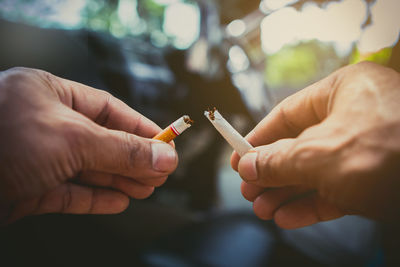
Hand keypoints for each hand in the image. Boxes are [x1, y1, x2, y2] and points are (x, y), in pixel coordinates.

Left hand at [0, 67, 177, 223]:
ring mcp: (34, 158)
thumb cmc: (0, 142)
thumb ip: (122, 150)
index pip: (107, 109)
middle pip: (101, 141)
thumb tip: (163, 157)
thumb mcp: (73, 140)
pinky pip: (69, 192)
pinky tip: (118, 202)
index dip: (139, 127)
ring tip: (146, 189)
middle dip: (132, 158)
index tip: (164, 142)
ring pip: (87, 169)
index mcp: (47, 95)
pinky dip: (95, 198)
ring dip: (118, 181)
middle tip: (160, 172)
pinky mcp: (26, 188)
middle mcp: (41, 124)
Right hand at [231, 62, 399, 228]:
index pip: (288, 113)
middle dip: (272, 172)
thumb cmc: (392, 152)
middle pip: (300, 146)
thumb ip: (279, 161)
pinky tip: (288, 217)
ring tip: (263, 208)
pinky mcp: (379, 179)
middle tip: (249, 189)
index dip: (259, 137)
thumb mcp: (320, 155)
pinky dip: (311, 205)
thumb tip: (249, 166)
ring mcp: (369, 149)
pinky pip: (337, 190)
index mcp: (346, 91)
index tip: (239, 156)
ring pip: (317, 171)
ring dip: (287, 193)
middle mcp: (358, 117)